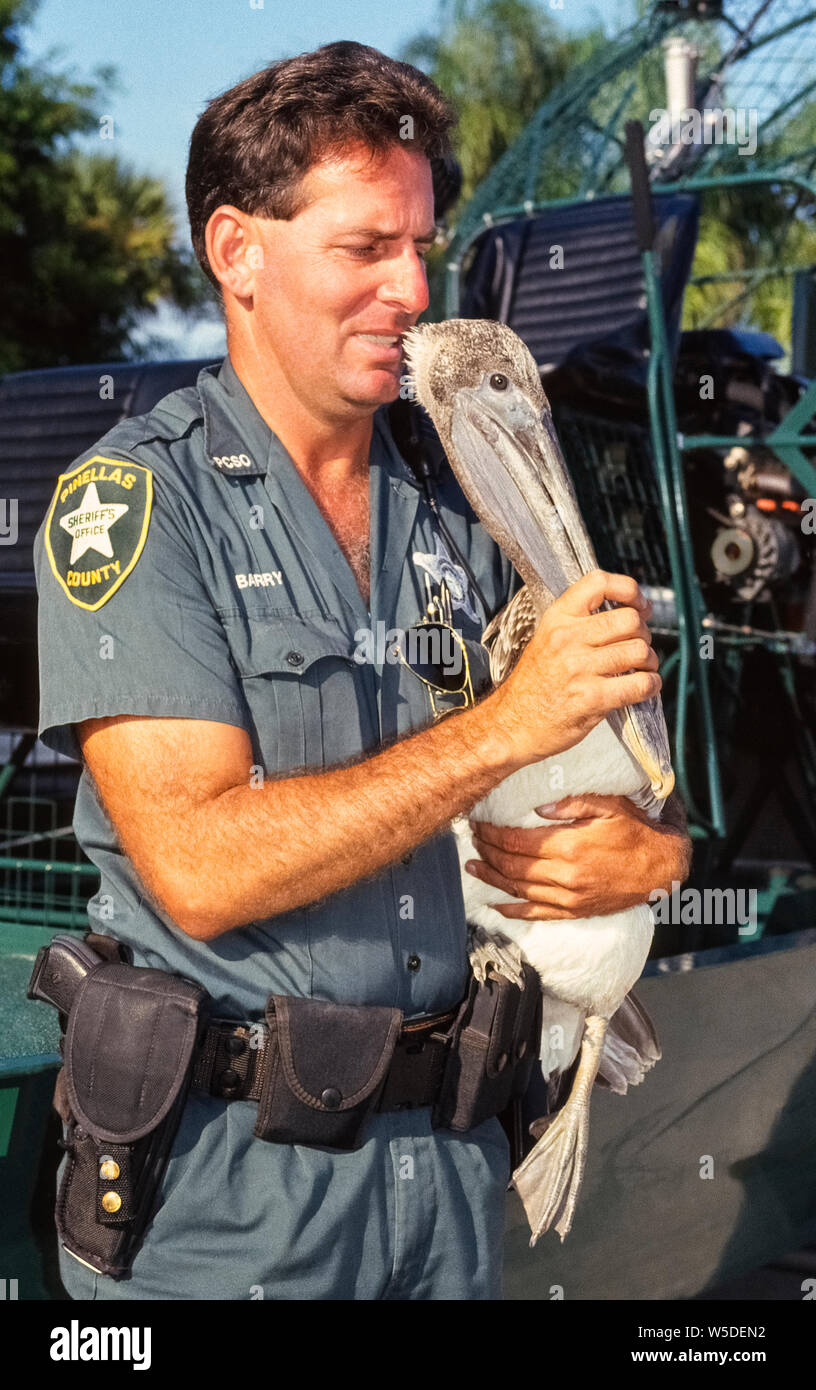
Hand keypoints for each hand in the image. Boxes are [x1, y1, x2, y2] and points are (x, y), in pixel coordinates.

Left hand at [465, 792, 691, 920]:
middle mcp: (565, 875)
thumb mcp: (610, 806)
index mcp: (569, 846)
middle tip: (473, 839)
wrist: (662, 868)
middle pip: (511, 865)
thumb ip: (573, 803)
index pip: (516, 841)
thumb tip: (537, 808)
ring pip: (518, 890)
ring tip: (473, 865)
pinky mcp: (574, 911)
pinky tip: (496, 905)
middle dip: (487, 851)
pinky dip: (513, 910)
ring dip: (491, 878)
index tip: (479, 823)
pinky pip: (536, 914)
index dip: (493, 832)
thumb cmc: (636, 831)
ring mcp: (569, 897)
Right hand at [486, 570, 660, 770]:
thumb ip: (580, 623)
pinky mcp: (591, 698)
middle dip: (644, 634)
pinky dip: (651, 685)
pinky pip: (639, 684)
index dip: (629, 590)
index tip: (639, 606)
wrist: (510, 725)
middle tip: (638, 646)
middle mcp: (568, 638)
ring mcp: (579, 669)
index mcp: (557, 619)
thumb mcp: (547, 640)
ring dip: (650, 661)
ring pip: (640, 651)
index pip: (598, 582)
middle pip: (630, 620)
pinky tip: (644, 686)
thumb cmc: (533, 684)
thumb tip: (629, 612)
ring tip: (641, 669)